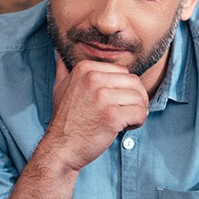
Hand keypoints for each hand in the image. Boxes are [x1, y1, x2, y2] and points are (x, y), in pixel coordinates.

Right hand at [43, 55, 148, 172]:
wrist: (60, 148)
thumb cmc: (65, 120)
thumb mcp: (60, 87)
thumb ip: (63, 67)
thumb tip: (59, 51)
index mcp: (84, 69)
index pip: (123, 71)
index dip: (123, 89)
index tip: (113, 103)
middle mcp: (93, 79)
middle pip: (134, 83)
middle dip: (134, 99)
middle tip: (123, 113)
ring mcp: (102, 97)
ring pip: (140, 98)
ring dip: (137, 111)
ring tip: (124, 121)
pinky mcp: (112, 115)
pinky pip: (140, 113)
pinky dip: (137, 123)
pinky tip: (124, 128)